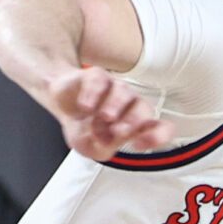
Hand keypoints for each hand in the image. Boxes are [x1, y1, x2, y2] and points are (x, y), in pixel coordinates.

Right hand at [40, 66, 169, 162]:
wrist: (61, 103)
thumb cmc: (84, 127)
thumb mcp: (92, 147)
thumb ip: (103, 146)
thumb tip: (109, 139)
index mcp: (136, 126)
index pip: (160, 129)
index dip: (157, 136)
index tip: (138, 145)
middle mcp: (130, 105)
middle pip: (145, 110)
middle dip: (135, 121)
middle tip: (120, 131)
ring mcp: (115, 89)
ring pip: (124, 93)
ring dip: (115, 106)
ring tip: (104, 118)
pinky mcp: (97, 76)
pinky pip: (99, 82)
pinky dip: (93, 94)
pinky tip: (86, 107)